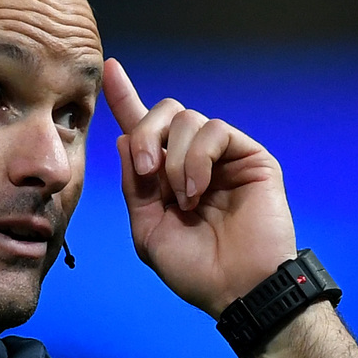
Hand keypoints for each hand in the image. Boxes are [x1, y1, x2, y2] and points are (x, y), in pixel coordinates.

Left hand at [101, 58, 297, 317]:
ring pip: (188, 119)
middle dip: (146, 133)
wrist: (235, 288)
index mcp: (166, 176)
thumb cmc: (194, 269)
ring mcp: (222, 156)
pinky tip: (198, 191)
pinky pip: (215, 131)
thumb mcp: (148, 228)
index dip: (125, 98)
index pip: (143, 129)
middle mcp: (193, 160)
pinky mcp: (249, 155)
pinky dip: (198, 160)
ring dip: (176, 158)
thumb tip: (123, 138)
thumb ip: (134, 185)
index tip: (109, 70)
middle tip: (147, 171)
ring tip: (185, 199)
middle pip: (164, 112)